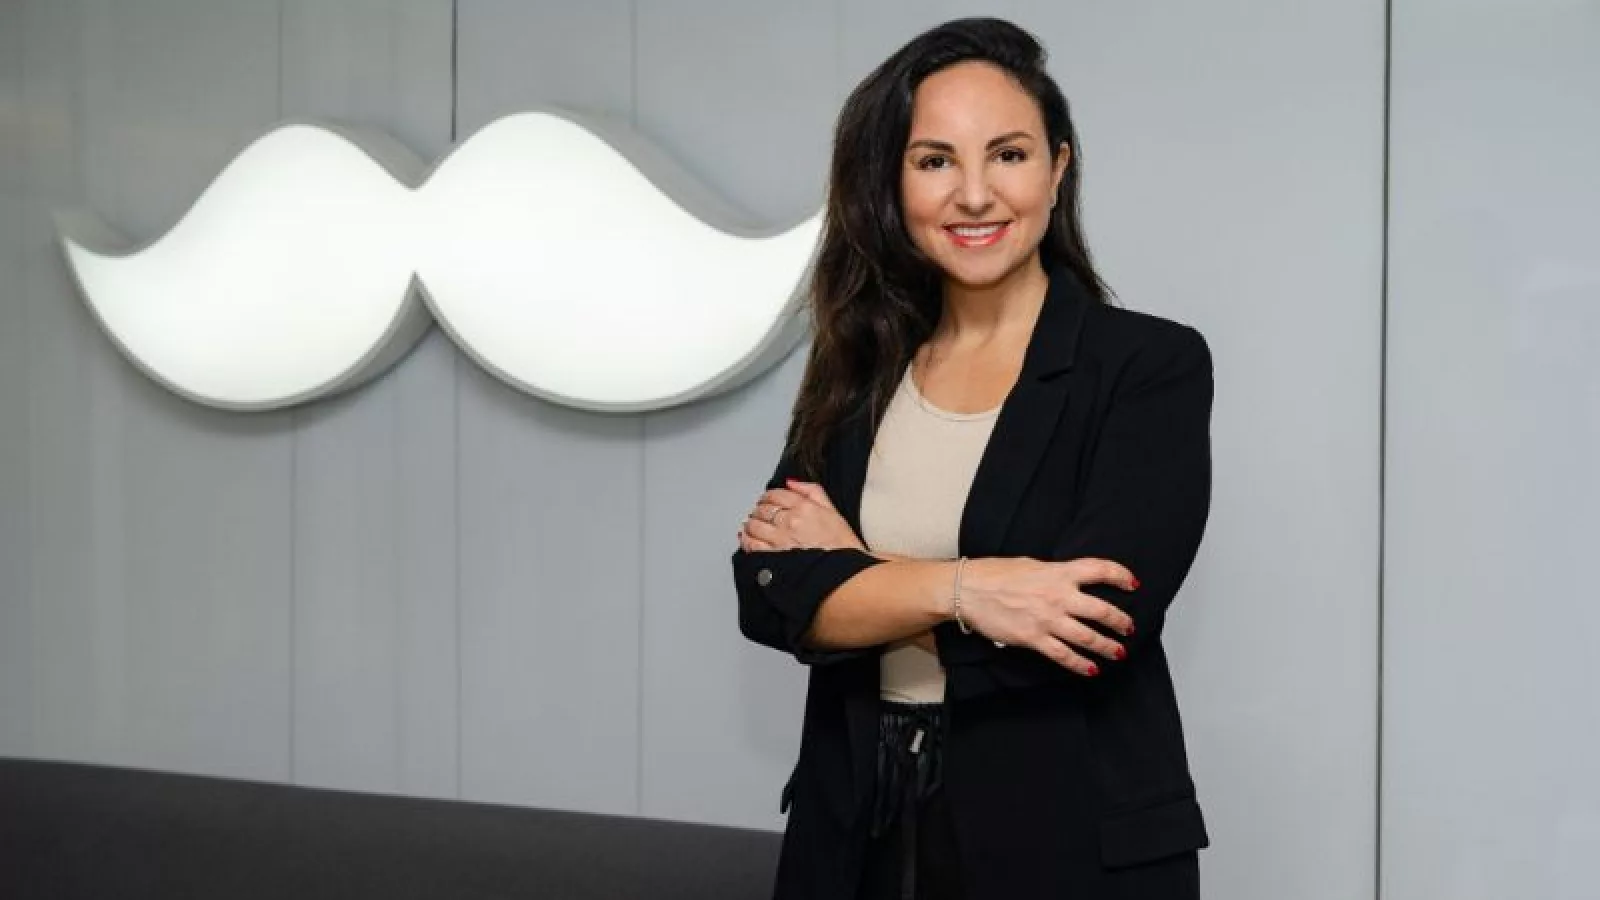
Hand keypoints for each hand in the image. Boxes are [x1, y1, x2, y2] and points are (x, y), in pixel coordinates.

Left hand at [738, 480, 865, 553]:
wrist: (845, 574)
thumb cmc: (843, 547)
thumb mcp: (834, 511)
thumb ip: (812, 491)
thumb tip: (792, 482)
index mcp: (804, 507)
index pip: (775, 494)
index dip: (767, 497)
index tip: (766, 501)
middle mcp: (790, 521)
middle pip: (762, 509)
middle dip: (759, 511)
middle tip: (759, 514)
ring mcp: (780, 540)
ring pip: (754, 526)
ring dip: (751, 525)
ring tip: (752, 526)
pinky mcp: (774, 557)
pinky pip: (751, 545)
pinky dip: (746, 540)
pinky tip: (747, 539)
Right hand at [957, 557, 1139, 675]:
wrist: (968, 590)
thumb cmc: (994, 574)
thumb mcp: (1031, 565)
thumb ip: (1054, 573)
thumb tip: (1069, 580)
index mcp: (1058, 573)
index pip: (1100, 570)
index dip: (1120, 575)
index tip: (1132, 583)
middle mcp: (1058, 596)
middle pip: (1102, 611)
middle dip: (1121, 621)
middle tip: (1129, 627)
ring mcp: (1047, 620)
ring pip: (1088, 637)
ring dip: (1107, 646)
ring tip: (1118, 652)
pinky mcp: (1034, 639)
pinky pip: (1064, 655)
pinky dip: (1080, 664)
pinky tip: (1091, 669)